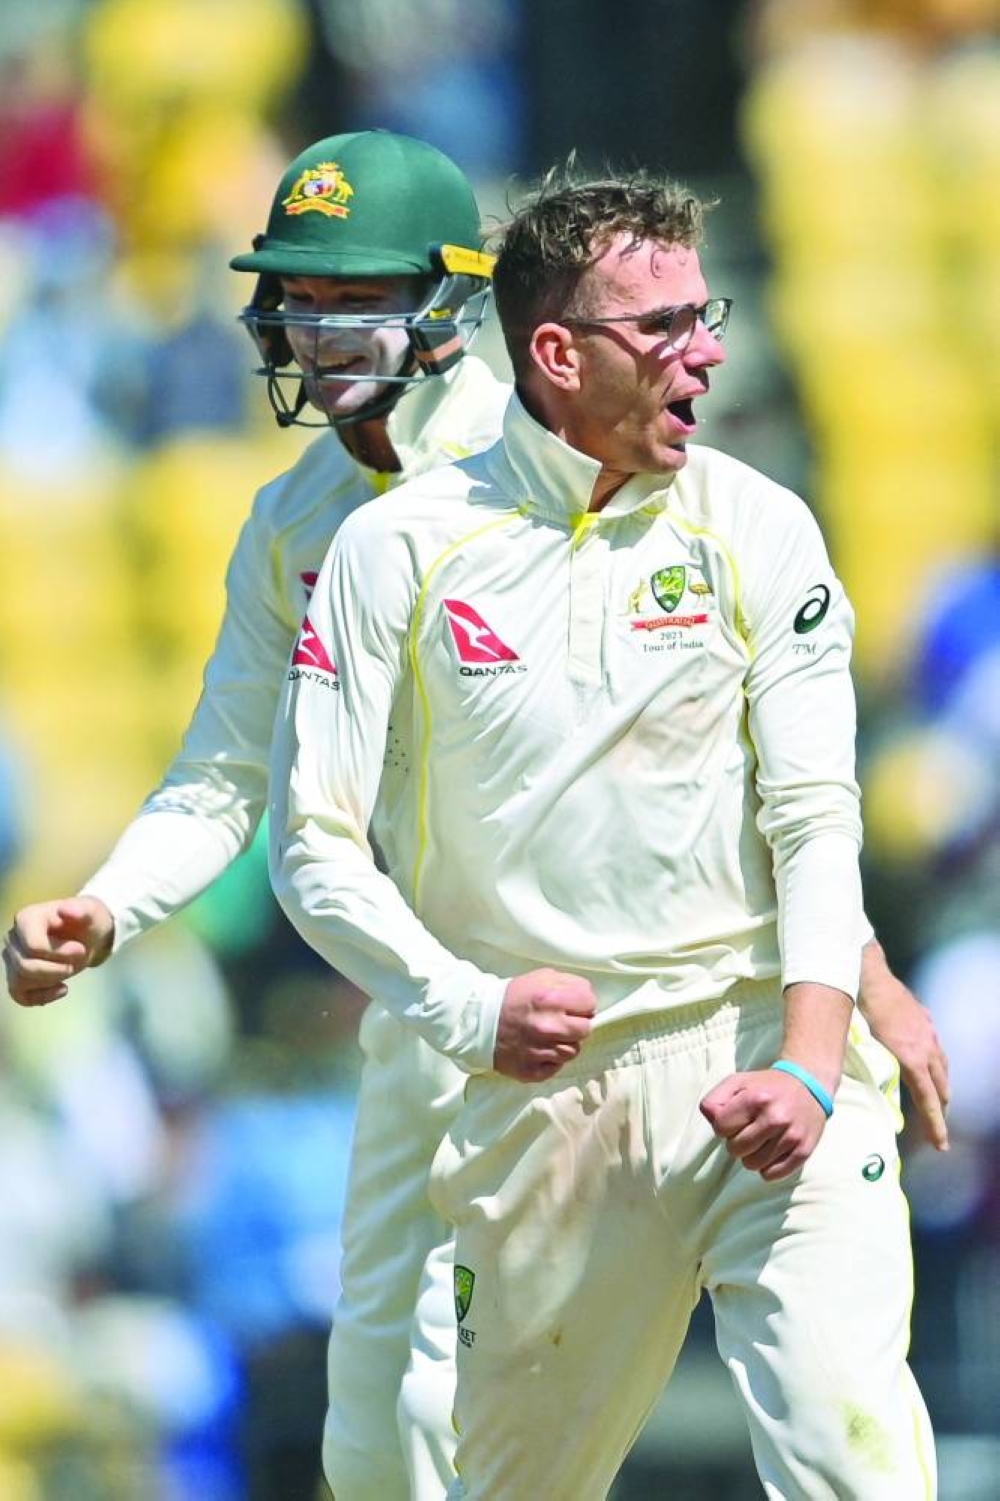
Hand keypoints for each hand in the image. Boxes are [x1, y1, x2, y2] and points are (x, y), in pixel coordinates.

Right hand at [3, 897, 114, 1006]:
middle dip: (56, 970)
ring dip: (50, 981)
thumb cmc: (86, 922)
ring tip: (70, 970)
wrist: (87, 935)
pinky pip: (20, 996)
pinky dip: (42, 997)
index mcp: (26, 918)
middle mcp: (13, 938)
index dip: (59, 953)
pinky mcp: (17, 976)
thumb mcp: (91, 912)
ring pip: (20, 981)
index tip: (80, 949)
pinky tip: (63, 989)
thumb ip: (81, 910)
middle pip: (25, 966)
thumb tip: (66, 910)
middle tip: (76, 963)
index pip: (33, 946)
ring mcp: (12, 959)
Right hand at [494, 968, 596, 1081]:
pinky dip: (550, 1059)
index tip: (572, 1006)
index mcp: (552, 999)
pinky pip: (556, 1067)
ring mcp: (541, 1051)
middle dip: (575, 1024)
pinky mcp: (533, 1071)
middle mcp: (549, 1027)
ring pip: (572, 1051)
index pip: (590, 1004)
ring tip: (546, 1036)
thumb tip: (589, 998)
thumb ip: (570, 984)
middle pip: (585, 1030)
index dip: (582, 1004)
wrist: (478, 1021)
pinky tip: (538, 1048)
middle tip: (560, 1021)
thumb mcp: (541, 977)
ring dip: (563, 1043)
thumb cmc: (513, 998)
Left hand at [700, 1067, 828, 1180]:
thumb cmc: (767, 1086)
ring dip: (752, 1155)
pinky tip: (772, 1149)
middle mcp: (775, 1118)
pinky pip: (771, 1175)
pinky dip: (767, 1166)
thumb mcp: (737, 1082)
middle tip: (750, 1128)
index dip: (724, 1124)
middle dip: (737, 1141)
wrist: (810, 1086)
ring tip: (762, 1138)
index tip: (736, 1117)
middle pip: (735, 1150)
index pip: (720, 1128)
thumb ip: (716, 1099)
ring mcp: (791, 1136)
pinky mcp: (803, 1151)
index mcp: (756, 1098)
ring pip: (752, 1165)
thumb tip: (711, 1119)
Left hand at [858, 940, 949, 1150]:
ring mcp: (928, 1030)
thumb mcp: (861, 1045)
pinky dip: (936, 1061)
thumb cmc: (859, 1009)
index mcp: (912, 1058)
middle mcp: (926, 1046)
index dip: (936, 1125)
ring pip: (943, 1066)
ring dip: (942, 1086)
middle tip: (938, 1127)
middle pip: (941, 1086)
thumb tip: (860, 1093)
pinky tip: (929, 1060)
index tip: (941, 1145)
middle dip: (941, 1109)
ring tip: (939, 1099)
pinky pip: (936, 1046)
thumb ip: (868, 1070)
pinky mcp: (924, 1018)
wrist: (867, 974)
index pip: (928, 1100)